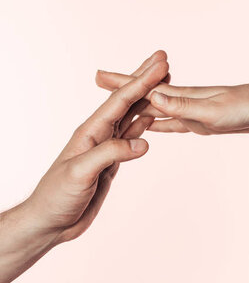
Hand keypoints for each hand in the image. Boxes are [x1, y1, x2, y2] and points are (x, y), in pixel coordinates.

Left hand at [27, 51, 168, 243]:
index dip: (141, 82)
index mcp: (90, 132)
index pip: (119, 102)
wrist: (51, 221)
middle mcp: (98, 135)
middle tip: (163, 61)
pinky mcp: (110, 164)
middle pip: (126, 103)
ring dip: (147, 101)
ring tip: (163, 85)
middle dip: (145, 81)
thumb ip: (111, 153)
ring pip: (130, 118)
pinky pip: (130, 139)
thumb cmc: (56, 196)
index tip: (160, 66)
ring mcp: (105, 149)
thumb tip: (143, 142)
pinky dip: (143, 126)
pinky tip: (150, 118)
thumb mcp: (81, 172)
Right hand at [96, 71, 248, 134]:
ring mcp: (190, 111)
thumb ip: (184, 106)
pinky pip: (172, 122)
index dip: (121, 83)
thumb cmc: (246, 107)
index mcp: (182, 96)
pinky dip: (158, 122)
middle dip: (121, 89)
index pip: (143, 89)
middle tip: (99, 80)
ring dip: (135, 105)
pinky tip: (151, 125)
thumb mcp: (214, 111)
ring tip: (116, 102)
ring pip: (155, 108)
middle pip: (143, 95)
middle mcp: (182, 100)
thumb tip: (154, 98)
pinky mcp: (200, 122)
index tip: (99, 76)